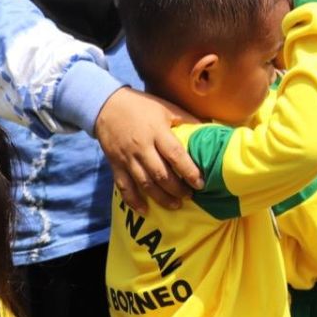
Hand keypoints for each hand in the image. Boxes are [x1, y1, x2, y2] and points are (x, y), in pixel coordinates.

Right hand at [95, 87, 204, 211]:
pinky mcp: (115, 165)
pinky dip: (133, 200)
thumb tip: (210, 128)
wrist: (106, 106)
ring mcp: (127, 158)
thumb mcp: (166, 108)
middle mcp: (142, 147)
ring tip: (175, 205)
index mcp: (157, 132)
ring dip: (160, 197)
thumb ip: (186, 119)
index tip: (201, 184)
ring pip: (144, 183)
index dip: (189, 171)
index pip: (175, 155)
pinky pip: (124, 186)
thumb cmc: (142, 106)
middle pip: (160, 174)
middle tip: (189, 196)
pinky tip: (145, 210)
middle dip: (177, 188)